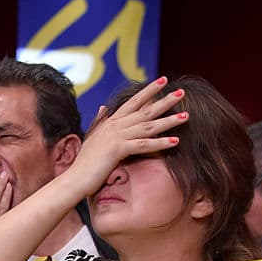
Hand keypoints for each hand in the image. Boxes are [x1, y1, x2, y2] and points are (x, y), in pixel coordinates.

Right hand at [70, 77, 188, 197]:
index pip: (133, 102)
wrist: (74, 179)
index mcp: (110, 122)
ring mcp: (116, 136)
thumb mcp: (92, 139)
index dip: (149, 90)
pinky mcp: (118, 149)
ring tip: (186, 116)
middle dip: (165, 100)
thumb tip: (103, 108)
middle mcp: (114, 125)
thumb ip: (99, 122)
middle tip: (182, 92)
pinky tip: (175, 141)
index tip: (164, 81)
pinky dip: (160, 143)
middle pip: (144, 110)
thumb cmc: (83, 164)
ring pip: (148, 125)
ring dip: (168, 120)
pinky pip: (144, 145)